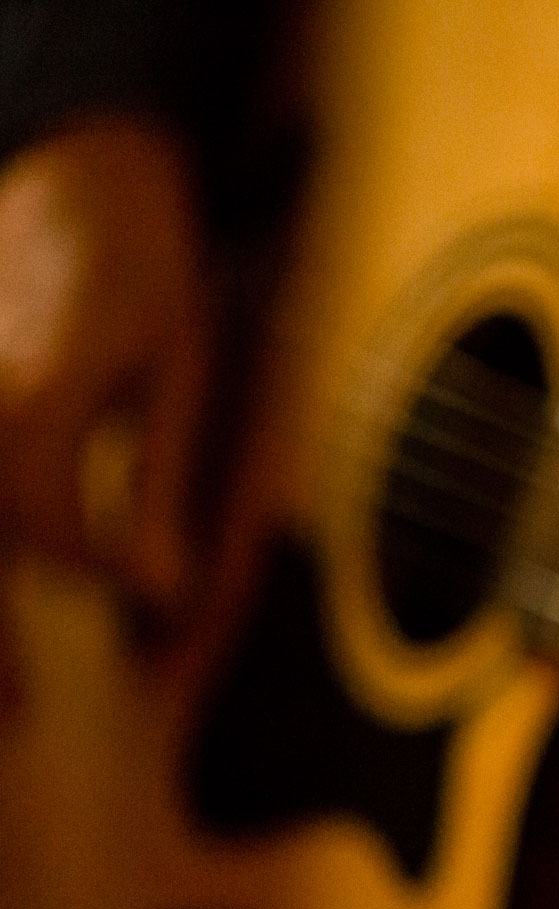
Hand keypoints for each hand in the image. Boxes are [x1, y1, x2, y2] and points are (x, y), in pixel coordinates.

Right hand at [0, 116, 210, 711]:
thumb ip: (157, 482)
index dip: (106, 571)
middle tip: (19, 725)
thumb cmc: (145, 261)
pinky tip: (7, 589)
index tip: (157, 586)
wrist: (81, 167)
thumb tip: (167, 591)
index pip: (54, 534)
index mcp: (31, 404)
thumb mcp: (176, 365)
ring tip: (5, 698)